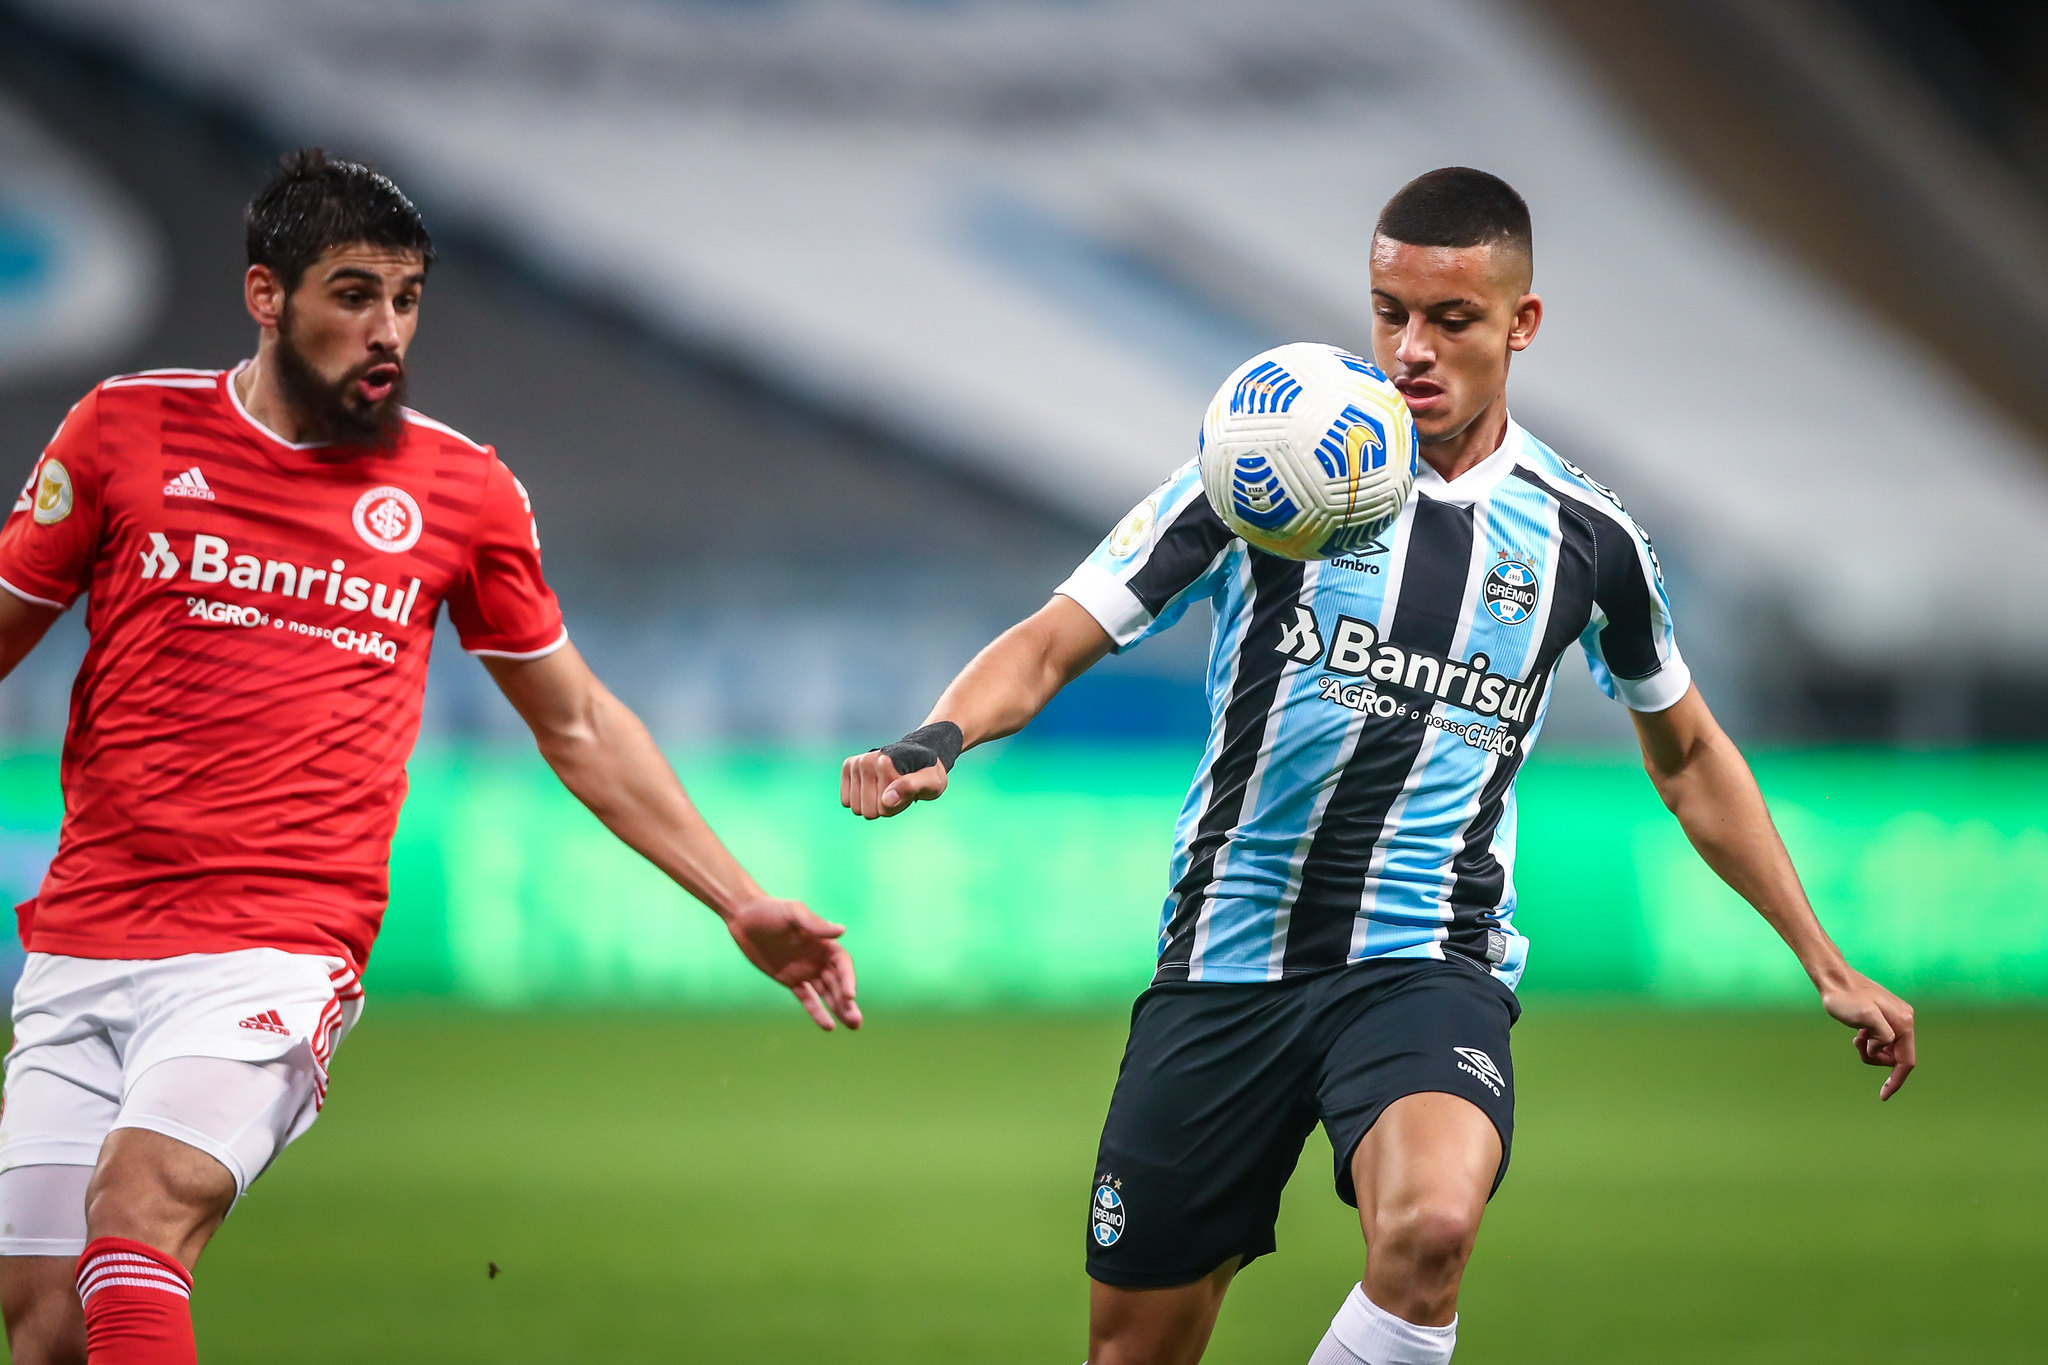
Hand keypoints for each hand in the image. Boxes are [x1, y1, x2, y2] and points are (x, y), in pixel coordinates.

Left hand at [726, 898, 860, 1030]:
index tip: (850, 996)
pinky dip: (817, 1012)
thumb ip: (815, 924)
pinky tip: (828, 1026)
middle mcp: (818, 958)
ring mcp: (805, 971)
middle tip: (857, 1021)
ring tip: (853, 1026)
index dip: (848, 979)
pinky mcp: (790, 980)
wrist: (745, 917)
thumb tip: (842, 931)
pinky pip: (807, 999)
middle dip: (848, 1002)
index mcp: (823, 942)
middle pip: (838, 983)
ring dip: (839, 1009)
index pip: (842, 965)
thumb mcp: (793, 913)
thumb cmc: (770, 910)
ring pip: (826, 994)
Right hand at [840, 750, 947, 818]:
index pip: (884, 809)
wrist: (917, 758)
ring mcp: (856, 763)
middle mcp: (867, 760)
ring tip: (888, 789)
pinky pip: (846, 801)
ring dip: (873, 804)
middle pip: (868, 811)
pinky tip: (873, 788)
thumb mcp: (931, 782)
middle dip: (885, 807)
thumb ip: (911, 787)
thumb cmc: (927, 773)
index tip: (909, 790)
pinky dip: (860, 800)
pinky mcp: (848, 767)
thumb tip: (886, 800)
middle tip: (898, 791)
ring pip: (857, 809)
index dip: (899, 805)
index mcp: (886, 763)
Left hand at [1819, 970, 1914, 1099]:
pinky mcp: (1884, 1017)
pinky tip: (1858, 1032)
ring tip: (1857, 1036)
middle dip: (1876, 1058)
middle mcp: (1904, 1020)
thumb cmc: (1844, 998)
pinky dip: (1868, 1042)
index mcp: (1903, 1022)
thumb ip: (1882, 1034)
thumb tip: (1885, 1045)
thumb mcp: (1864, 1017)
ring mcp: (1895, 1018)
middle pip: (1896, 1056)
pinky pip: (1880, 1040)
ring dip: (1870, 1049)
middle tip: (1858, 1045)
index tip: (1883, 1096)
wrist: (1833, 979)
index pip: (1905, 1061)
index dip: (1896, 1081)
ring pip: (1886, 1049)